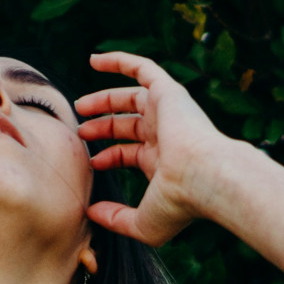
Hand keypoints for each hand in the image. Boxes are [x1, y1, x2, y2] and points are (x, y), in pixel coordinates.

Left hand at [75, 52, 231, 246]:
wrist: (204, 178)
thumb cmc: (178, 205)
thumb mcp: (142, 223)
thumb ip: (115, 219)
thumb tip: (90, 213)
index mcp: (163, 163)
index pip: (131, 154)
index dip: (109, 157)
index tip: (92, 163)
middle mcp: (167, 136)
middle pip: (129, 126)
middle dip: (103, 128)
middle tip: (80, 131)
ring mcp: (169, 113)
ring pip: (132, 98)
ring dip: (104, 100)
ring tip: (79, 106)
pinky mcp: (168, 93)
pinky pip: (142, 68)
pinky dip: (119, 61)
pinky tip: (94, 60)